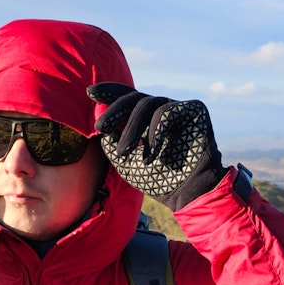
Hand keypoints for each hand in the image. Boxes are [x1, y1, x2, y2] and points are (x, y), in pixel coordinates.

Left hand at [88, 83, 228, 211]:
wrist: (187, 192)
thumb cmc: (157, 179)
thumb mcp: (125, 162)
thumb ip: (112, 142)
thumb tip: (101, 124)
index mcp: (147, 117)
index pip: (127, 97)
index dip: (109, 92)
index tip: (89, 92)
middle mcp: (162, 109)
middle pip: (134, 97)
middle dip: (114, 111)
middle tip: (100, 127)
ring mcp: (178, 108)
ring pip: (147, 104)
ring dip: (131, 129)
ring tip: (124, 152)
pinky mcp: (194, 109)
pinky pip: (166, 112)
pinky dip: (155, 132)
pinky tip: (152, 151)